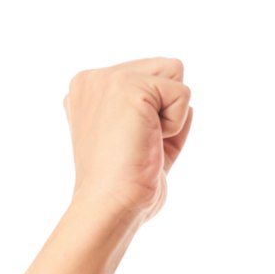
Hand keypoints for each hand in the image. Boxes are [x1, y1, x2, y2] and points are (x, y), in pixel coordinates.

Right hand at [62, 57, 192, 221]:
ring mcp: (107, 79)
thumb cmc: (123, 186)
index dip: (155, 114)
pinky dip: (175, 125)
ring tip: (142, 139)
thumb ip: (157, 116)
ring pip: (175, 73)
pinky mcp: (128, 86)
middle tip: (138, 142)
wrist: (109, 206)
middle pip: (165, 67)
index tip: (128, 144)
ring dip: (171, 113)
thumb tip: (186, 102)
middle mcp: (92, 79)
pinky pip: (182, 94)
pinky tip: (147, 141)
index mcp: (88, 91)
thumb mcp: (140, 143)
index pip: (148, 77)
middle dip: (165, 107)